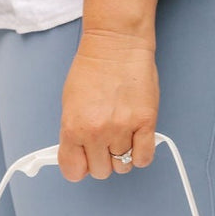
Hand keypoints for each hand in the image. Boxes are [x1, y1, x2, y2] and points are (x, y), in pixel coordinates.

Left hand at [59, 31, 159, 180]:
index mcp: (73, 127)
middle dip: (102, 160)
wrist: (116, 44)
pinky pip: (144, 158)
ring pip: (123, 166)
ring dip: (122, 155)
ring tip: (122, 134)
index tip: (84, 160)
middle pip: (100, 171)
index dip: (80, 167)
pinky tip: (136, 140)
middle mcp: (96, 131)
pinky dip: (140, 154)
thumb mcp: (69, 104)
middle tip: (105, 141)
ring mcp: (122, 128)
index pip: (73, 170)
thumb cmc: (92, 69)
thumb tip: (79, 157)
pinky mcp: (145, 123)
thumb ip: (73, 134)